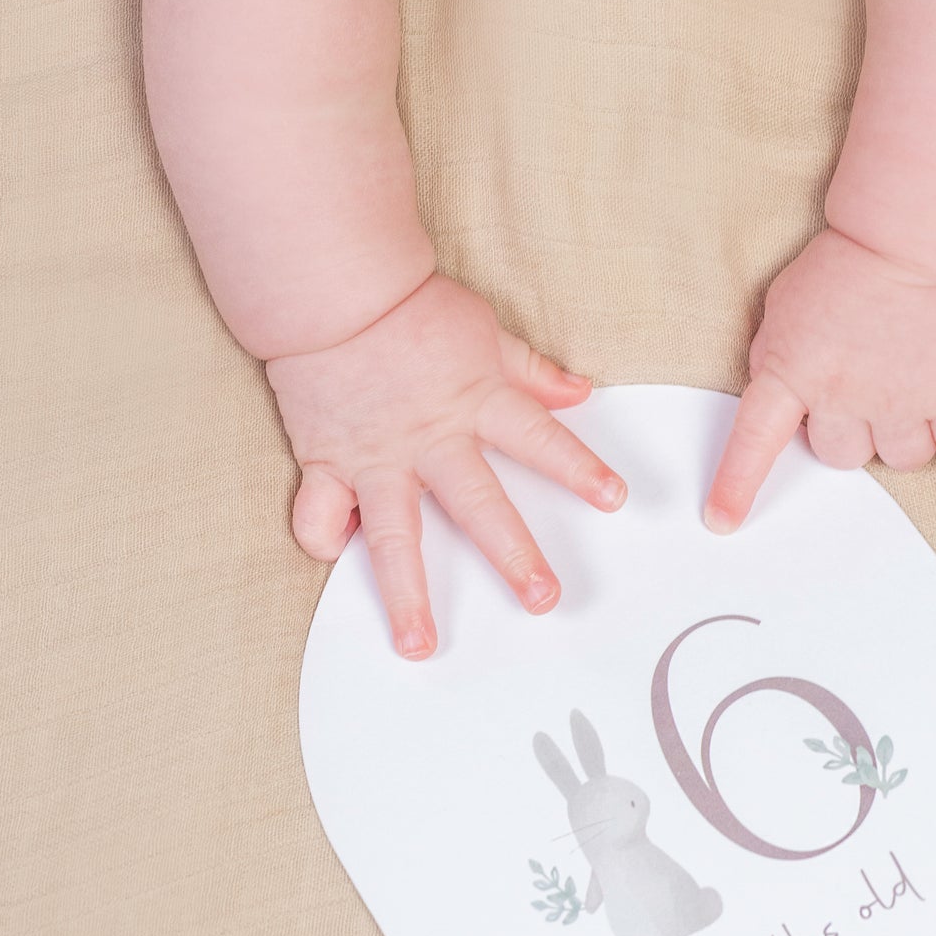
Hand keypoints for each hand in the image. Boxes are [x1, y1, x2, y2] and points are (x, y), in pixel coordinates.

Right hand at [267, 273, 625, 657]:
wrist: (330, 290)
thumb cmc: (408, 306)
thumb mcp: (484, 329)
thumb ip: (530, 369)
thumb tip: (581, 391)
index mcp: (476, 402)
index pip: (539, 441)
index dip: (578, 470)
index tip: (614, 500)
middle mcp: (431, 440)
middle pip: (480, 506)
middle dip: (514, 555)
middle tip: (542, 599)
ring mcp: (377, 458)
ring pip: (396, 536)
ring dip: (408, 595)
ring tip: (420, 645)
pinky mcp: (327, 463)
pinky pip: (321, 515)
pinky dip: (325, 539)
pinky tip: (337, 557)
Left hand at [704, 228, 935, 531]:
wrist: (920, 234)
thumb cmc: (851, 263)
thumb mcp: (786, 303)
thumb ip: (776, 356)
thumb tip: (777, 397)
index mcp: (792, 369)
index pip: (754, 439)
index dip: (736, 484)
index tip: (720, 520)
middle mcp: (844, 395)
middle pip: (840, 454)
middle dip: (850, 428)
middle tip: (867, 382)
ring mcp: (903, 400)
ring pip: (901, 458)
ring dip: (905, 430)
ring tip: (912, 378)